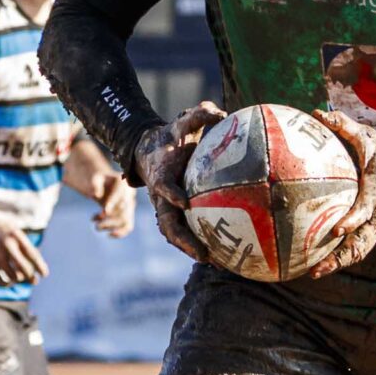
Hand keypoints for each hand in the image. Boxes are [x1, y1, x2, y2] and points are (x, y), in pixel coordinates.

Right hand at [0, 216, 47, 286]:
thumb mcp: (12, 230)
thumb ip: (23, 244)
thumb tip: (36, 262)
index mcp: (16, 236)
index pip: (33, 255)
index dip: (40, 267)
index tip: (44, 274)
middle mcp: (8, 245)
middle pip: (25, 269)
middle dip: (30, 277)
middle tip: (33, 281)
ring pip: (13, 276)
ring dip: (17, 279)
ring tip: (18, 277)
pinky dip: (5, 283)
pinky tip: (7, 281)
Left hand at [89, 170, 137, 238]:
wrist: (106, 184)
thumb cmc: (99, 180)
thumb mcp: (95, 178)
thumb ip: (95, 184)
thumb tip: (96, 195)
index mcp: (123, 183)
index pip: (120, 193)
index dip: (113, 202)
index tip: (105, 211)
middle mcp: (129, 195)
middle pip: (124, 209)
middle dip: (111, 219)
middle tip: (96, 225)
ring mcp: (129, 205)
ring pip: (125, 220)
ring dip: (111, 226)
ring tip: (97, 227)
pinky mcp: (127, 214)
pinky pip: (128, 226)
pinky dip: (121, 233)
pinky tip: (109, 235)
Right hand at [137, 103, 225, 260]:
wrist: (150, 150)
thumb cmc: (171, 137)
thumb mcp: (182, 122)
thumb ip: (198, 115)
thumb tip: (221, 112)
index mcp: (161, 175)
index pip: (163, 187)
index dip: (172, 194)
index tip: (185, 201)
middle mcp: (162, 198)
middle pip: (168, 224)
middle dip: (184, 241)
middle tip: (203, 254)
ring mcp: (168, 208)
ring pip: (176, 235)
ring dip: (193, 250)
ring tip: (217, 262)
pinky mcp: (177, 214)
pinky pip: (188, 231)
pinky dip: (201, 244)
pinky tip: (225, 254)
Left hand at [300, 111, 375, 280]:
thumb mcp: (369, 138)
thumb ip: (344, 126)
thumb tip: (317, 114)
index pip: (366, 210)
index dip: (352, 220)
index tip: (336, 228)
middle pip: (361, 243)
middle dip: (340, 258)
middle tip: (316, 268)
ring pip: (362, 250)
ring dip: (340, 262)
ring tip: (314, 272)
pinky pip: (363, 246)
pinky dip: (346, 256)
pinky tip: (324, 262)